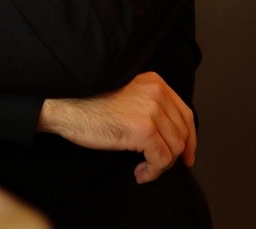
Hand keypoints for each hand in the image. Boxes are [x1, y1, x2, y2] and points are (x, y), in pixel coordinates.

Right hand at [37, 72, 196, 183]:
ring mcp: (151, 111)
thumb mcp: (127, 95)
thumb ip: (150, 104)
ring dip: (161, 165)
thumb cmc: (89, 104)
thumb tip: (172, 134)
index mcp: (154, 82)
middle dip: (174, 155)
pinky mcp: (143, 130)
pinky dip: (153, 172)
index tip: (186, 155)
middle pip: (182, 133)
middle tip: (158, 167)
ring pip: (174, 148)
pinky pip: (161, 160)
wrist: (65, 106)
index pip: (185, 114)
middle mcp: (156, 93)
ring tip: (143, 169)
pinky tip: (139, 173)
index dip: (189, 139)